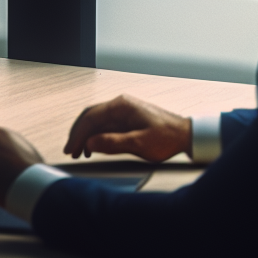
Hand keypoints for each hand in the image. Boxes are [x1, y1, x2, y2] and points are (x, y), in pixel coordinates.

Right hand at [63, 94, 190, 161]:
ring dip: (86, 136)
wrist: (187, 135)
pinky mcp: (126, 120)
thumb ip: (113, 143)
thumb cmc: (167, 138)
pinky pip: (105, 126)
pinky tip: (93, 147)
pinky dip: (96, 136)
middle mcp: (119, 105)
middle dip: (78, 134)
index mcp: (120, 106)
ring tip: (79, 152)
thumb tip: (89, 144)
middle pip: (90, 117)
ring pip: (96, 121)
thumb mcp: (140, 143)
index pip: (90, 117)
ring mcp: (122, 112)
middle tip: (70, 151)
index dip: (78, 134)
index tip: (71, 148)